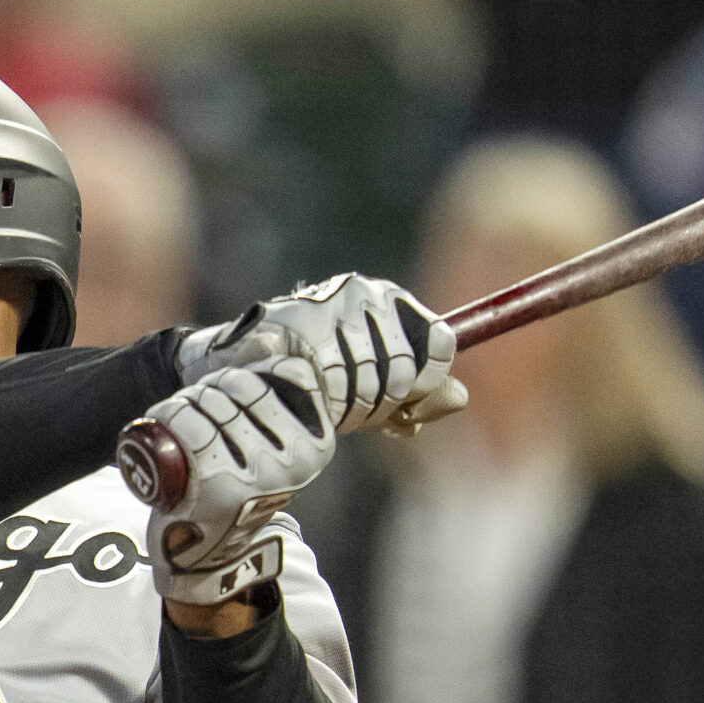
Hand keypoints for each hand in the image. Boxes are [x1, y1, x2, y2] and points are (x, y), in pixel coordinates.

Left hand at [140, 356, 333, 604]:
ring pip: (209, 404)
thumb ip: (283, 410)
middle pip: (237, 387)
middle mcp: (295, 459)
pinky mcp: (222, 488)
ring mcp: (260, 475)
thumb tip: (277, 346)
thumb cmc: (236, 494)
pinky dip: (170, 417)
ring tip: (176, 424)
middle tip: (188, 414)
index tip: (221, 396)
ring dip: (181, 404)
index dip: (237, 378)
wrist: (208, 558)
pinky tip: (164, 425)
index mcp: (317, 442)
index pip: (276, 375)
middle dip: (204, 391)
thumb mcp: (273, 452)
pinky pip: (191, 430)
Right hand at [176, 274, 466, 434]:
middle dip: (382, 402)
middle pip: (405, 367)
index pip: (440, 344)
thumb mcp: (376, 393)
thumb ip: (420, 395)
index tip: (400, 405)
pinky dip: (322, 399)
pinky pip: (330, 381)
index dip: (423, 385)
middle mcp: (365, 293)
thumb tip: (461, 399)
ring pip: (370, 378)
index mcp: (390, 301)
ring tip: (322, 400)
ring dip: (348, 405)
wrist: (242, 370)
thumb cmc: (315, 380)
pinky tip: (306, 394)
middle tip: (349, 409)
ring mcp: (329, 305)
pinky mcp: (296, 324)